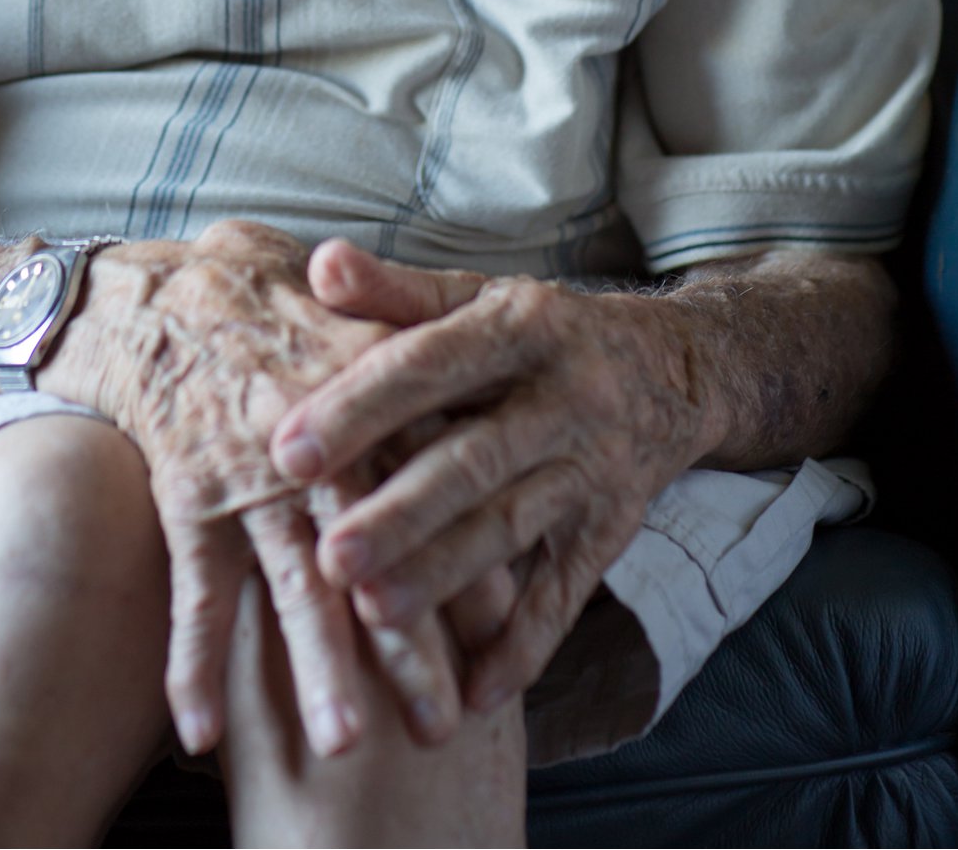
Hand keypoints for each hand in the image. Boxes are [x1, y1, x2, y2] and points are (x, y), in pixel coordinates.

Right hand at [42, 220, 461, 757]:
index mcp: (368, 395)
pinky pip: (192, 589)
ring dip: (315, 667)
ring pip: (291, 583)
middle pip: (372, 552)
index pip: (431, 484)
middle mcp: (316, 443)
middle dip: (405, 642)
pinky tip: (200, 732)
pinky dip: (192, 660)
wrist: (157, 296)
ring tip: (342, 747)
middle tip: (440, 726)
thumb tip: (496, 405)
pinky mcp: (189, 498)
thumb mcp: (355, 311)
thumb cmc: (273, 303)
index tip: (507, 625)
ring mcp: (250, 477)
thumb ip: (422, 362)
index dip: (467, 552)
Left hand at [270, 240, 711, 709]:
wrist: (671, 369)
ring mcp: (594, 467)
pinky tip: (471, 694)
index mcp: (520, 325)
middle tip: (327, 558)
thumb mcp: (477, 297)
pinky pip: (568, 593)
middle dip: (400, 512)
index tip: (285, 452)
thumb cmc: (537, 333)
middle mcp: (564, 396)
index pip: (429, 365)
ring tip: (374, 616)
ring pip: (513, 528)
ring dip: (446, 577)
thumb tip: (317, 264)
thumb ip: (395, 293)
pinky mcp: (614, 530)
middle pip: (474, 458)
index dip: (358, 407)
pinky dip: (524, 647)